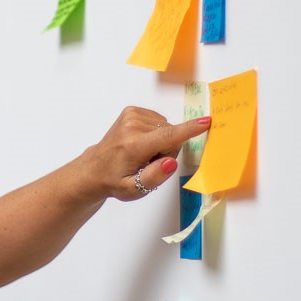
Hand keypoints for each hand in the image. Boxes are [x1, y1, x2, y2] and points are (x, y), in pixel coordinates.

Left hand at [80, 107, 211, 201]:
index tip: (206, 121)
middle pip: (171, 135)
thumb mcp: (133, 190)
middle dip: (167, 150)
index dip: (189, 130)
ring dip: (160, 142)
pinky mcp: (132, 111)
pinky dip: (155, 133)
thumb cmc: (115, 180)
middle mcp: (132, 126)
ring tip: (142, 154)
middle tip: (149, 163)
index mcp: (134, 146)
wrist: (94, 168)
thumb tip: (170, 162)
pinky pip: (159, 122)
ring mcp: (131, 116)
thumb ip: (154, 177)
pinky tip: (140, 143)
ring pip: (166, 128)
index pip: (167, 136)